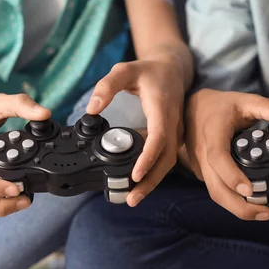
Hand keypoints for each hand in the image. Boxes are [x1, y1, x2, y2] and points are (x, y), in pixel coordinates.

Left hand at [86, 57, 184, 206]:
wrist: (173, 69)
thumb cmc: (148, 71)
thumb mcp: (124, 69)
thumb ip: (107, 86)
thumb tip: (92, 109)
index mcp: (163, 108)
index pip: (159, 137)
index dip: (148, 158)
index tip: (135, 175)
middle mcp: (174, 123)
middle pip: (167, 158)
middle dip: (151, 181)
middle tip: (132, 199)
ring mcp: (176, 131)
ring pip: (168, 162)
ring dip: (153, 182)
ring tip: (134, 197)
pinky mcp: (173, 137)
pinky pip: (166, 158)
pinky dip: (154, 173)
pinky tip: (139, 183)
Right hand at [185, 89, 268, 220]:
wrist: (190, 110)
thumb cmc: (218, 107)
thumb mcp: (242, 100)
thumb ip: (265, 106)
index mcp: (213, 134)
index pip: (218, 158)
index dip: (232, 176)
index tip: (249, 189)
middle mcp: (203, 154)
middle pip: (216, 188)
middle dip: (239, 206)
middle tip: (265, 213)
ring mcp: (200, 166)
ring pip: (216, 194)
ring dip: (237, 207)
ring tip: (262, 212)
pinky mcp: (203, 174)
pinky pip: (216, 190)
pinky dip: (232, 200)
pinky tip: (251, 202)